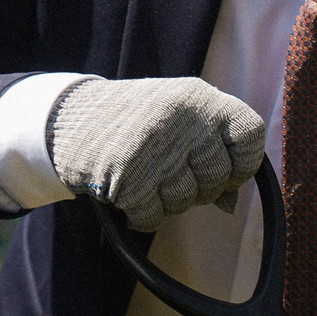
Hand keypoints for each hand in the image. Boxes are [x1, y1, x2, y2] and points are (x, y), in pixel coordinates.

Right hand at [48, 76, 265, 232]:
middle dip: (200, 187)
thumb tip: (232, 203)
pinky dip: (142, 215)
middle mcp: (182, 118)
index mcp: (200, 97)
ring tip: (145, 176)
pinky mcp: (126, 177)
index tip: (226, 170)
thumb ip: (211, 148)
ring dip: (167, 200)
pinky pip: (154, 217)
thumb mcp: (178, 118)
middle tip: (170, 174)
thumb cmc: (134, 123)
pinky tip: (129, 194)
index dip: (243, 162)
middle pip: (218, 176)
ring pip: (186, 200)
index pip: (250, 134)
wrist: (66, 118)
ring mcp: (154, 147)